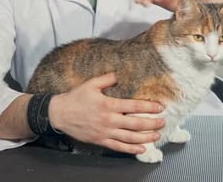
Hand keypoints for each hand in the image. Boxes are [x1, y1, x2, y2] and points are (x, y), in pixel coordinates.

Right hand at [48, 73, 164, 153]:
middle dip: (151, 123)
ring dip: (145, 137)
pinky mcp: (100, 140)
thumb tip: (120, 74)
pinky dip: (131, 149)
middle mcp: (109, 120)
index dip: (149, 107)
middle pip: (135, 124)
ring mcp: (105, 132)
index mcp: (108, 105)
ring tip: (157, 135)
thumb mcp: (91, 84)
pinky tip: (142, 149)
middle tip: (163, 122)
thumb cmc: (76, 98)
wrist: (59, 114)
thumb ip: (107, 79)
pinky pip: (118, 147)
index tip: (160, 107)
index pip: (134, 107)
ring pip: (129, 137)